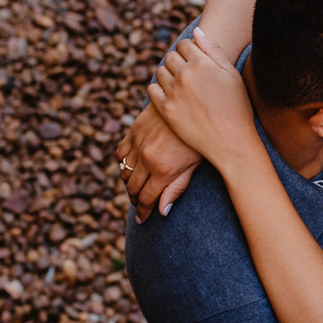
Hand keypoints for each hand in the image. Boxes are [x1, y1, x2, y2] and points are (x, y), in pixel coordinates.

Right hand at [115, 104, 202, 222]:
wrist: (195, 102)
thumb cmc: (202, 138)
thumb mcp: (194, 165)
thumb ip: (177, 188)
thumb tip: (162, 211)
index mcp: (163, 170)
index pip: (146, 199)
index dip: (143, 212)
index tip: (142, 220)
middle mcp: (147, 158)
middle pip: (132, 188)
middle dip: (135, 200)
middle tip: (139, 206)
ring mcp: (138, 143)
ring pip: (124, 172)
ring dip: (128, 183)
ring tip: (136, 189)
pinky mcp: (134, 130)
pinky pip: (121, 152)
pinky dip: (123, 163)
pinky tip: (131, 167)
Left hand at [146, 28, 256, 171]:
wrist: (231, 142)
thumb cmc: (237, 108)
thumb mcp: (231, 75)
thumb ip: (213, 50)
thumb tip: (196, 31)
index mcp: (203, 63)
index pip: (184, 44)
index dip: (189, 52)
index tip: (195, 63)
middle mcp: (185, 74)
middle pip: (170, 56)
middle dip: (178, 63)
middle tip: (189, 77)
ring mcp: (173, 92)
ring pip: (160, 71)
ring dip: (168, 76)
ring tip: (182, 88)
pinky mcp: (165, 109)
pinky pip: (152, 89)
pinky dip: (158, 90)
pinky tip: (171, 96)